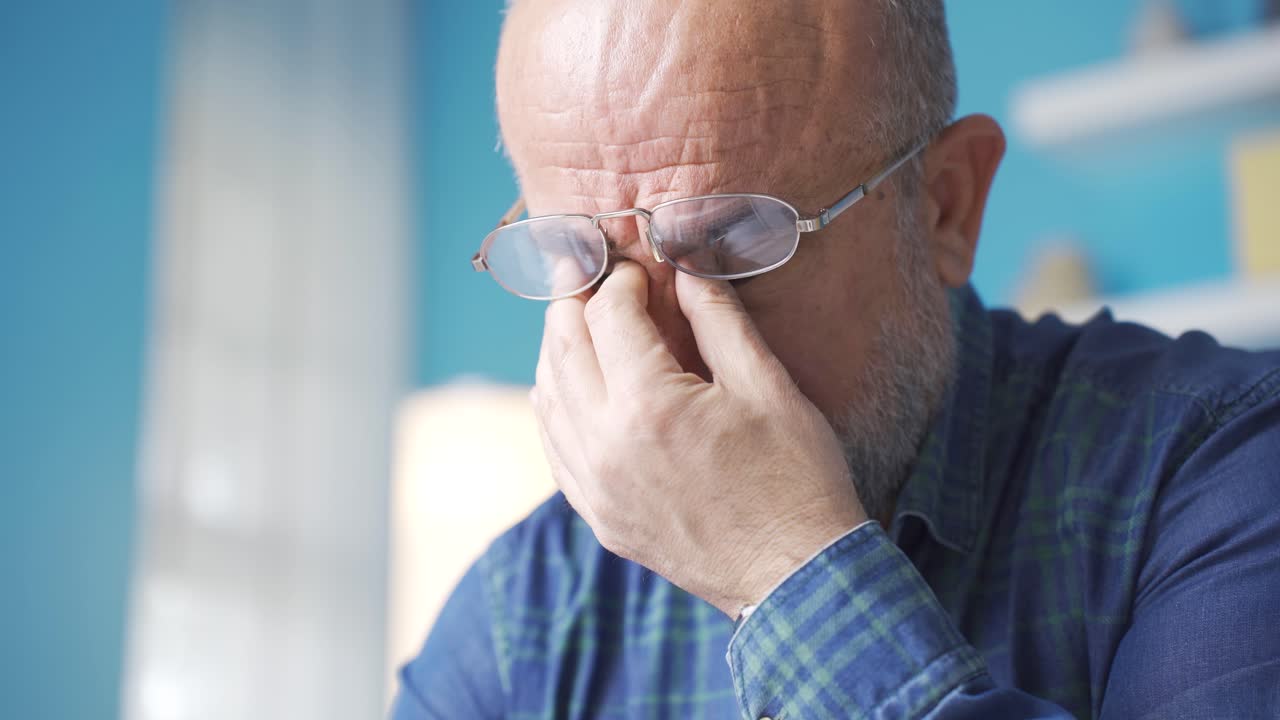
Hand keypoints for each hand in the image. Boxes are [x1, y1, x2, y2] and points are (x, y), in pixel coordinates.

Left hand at [531, 261, 867, 616]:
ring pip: (545, 396)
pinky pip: (554, 445)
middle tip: (600, 282)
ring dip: (560, 351)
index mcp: (650, 406)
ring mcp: (594, 487)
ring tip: (589, 327)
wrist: (795, 575)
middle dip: (576, 303)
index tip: (643, 272)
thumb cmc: (795, 478)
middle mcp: (604, 446)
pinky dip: (558, 404)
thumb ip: (718, 319)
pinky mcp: (597, 515)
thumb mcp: (767, 385)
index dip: (623, 280)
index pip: (607, 315)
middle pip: (561, 346)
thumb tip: (685, 272)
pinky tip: (582, 388)